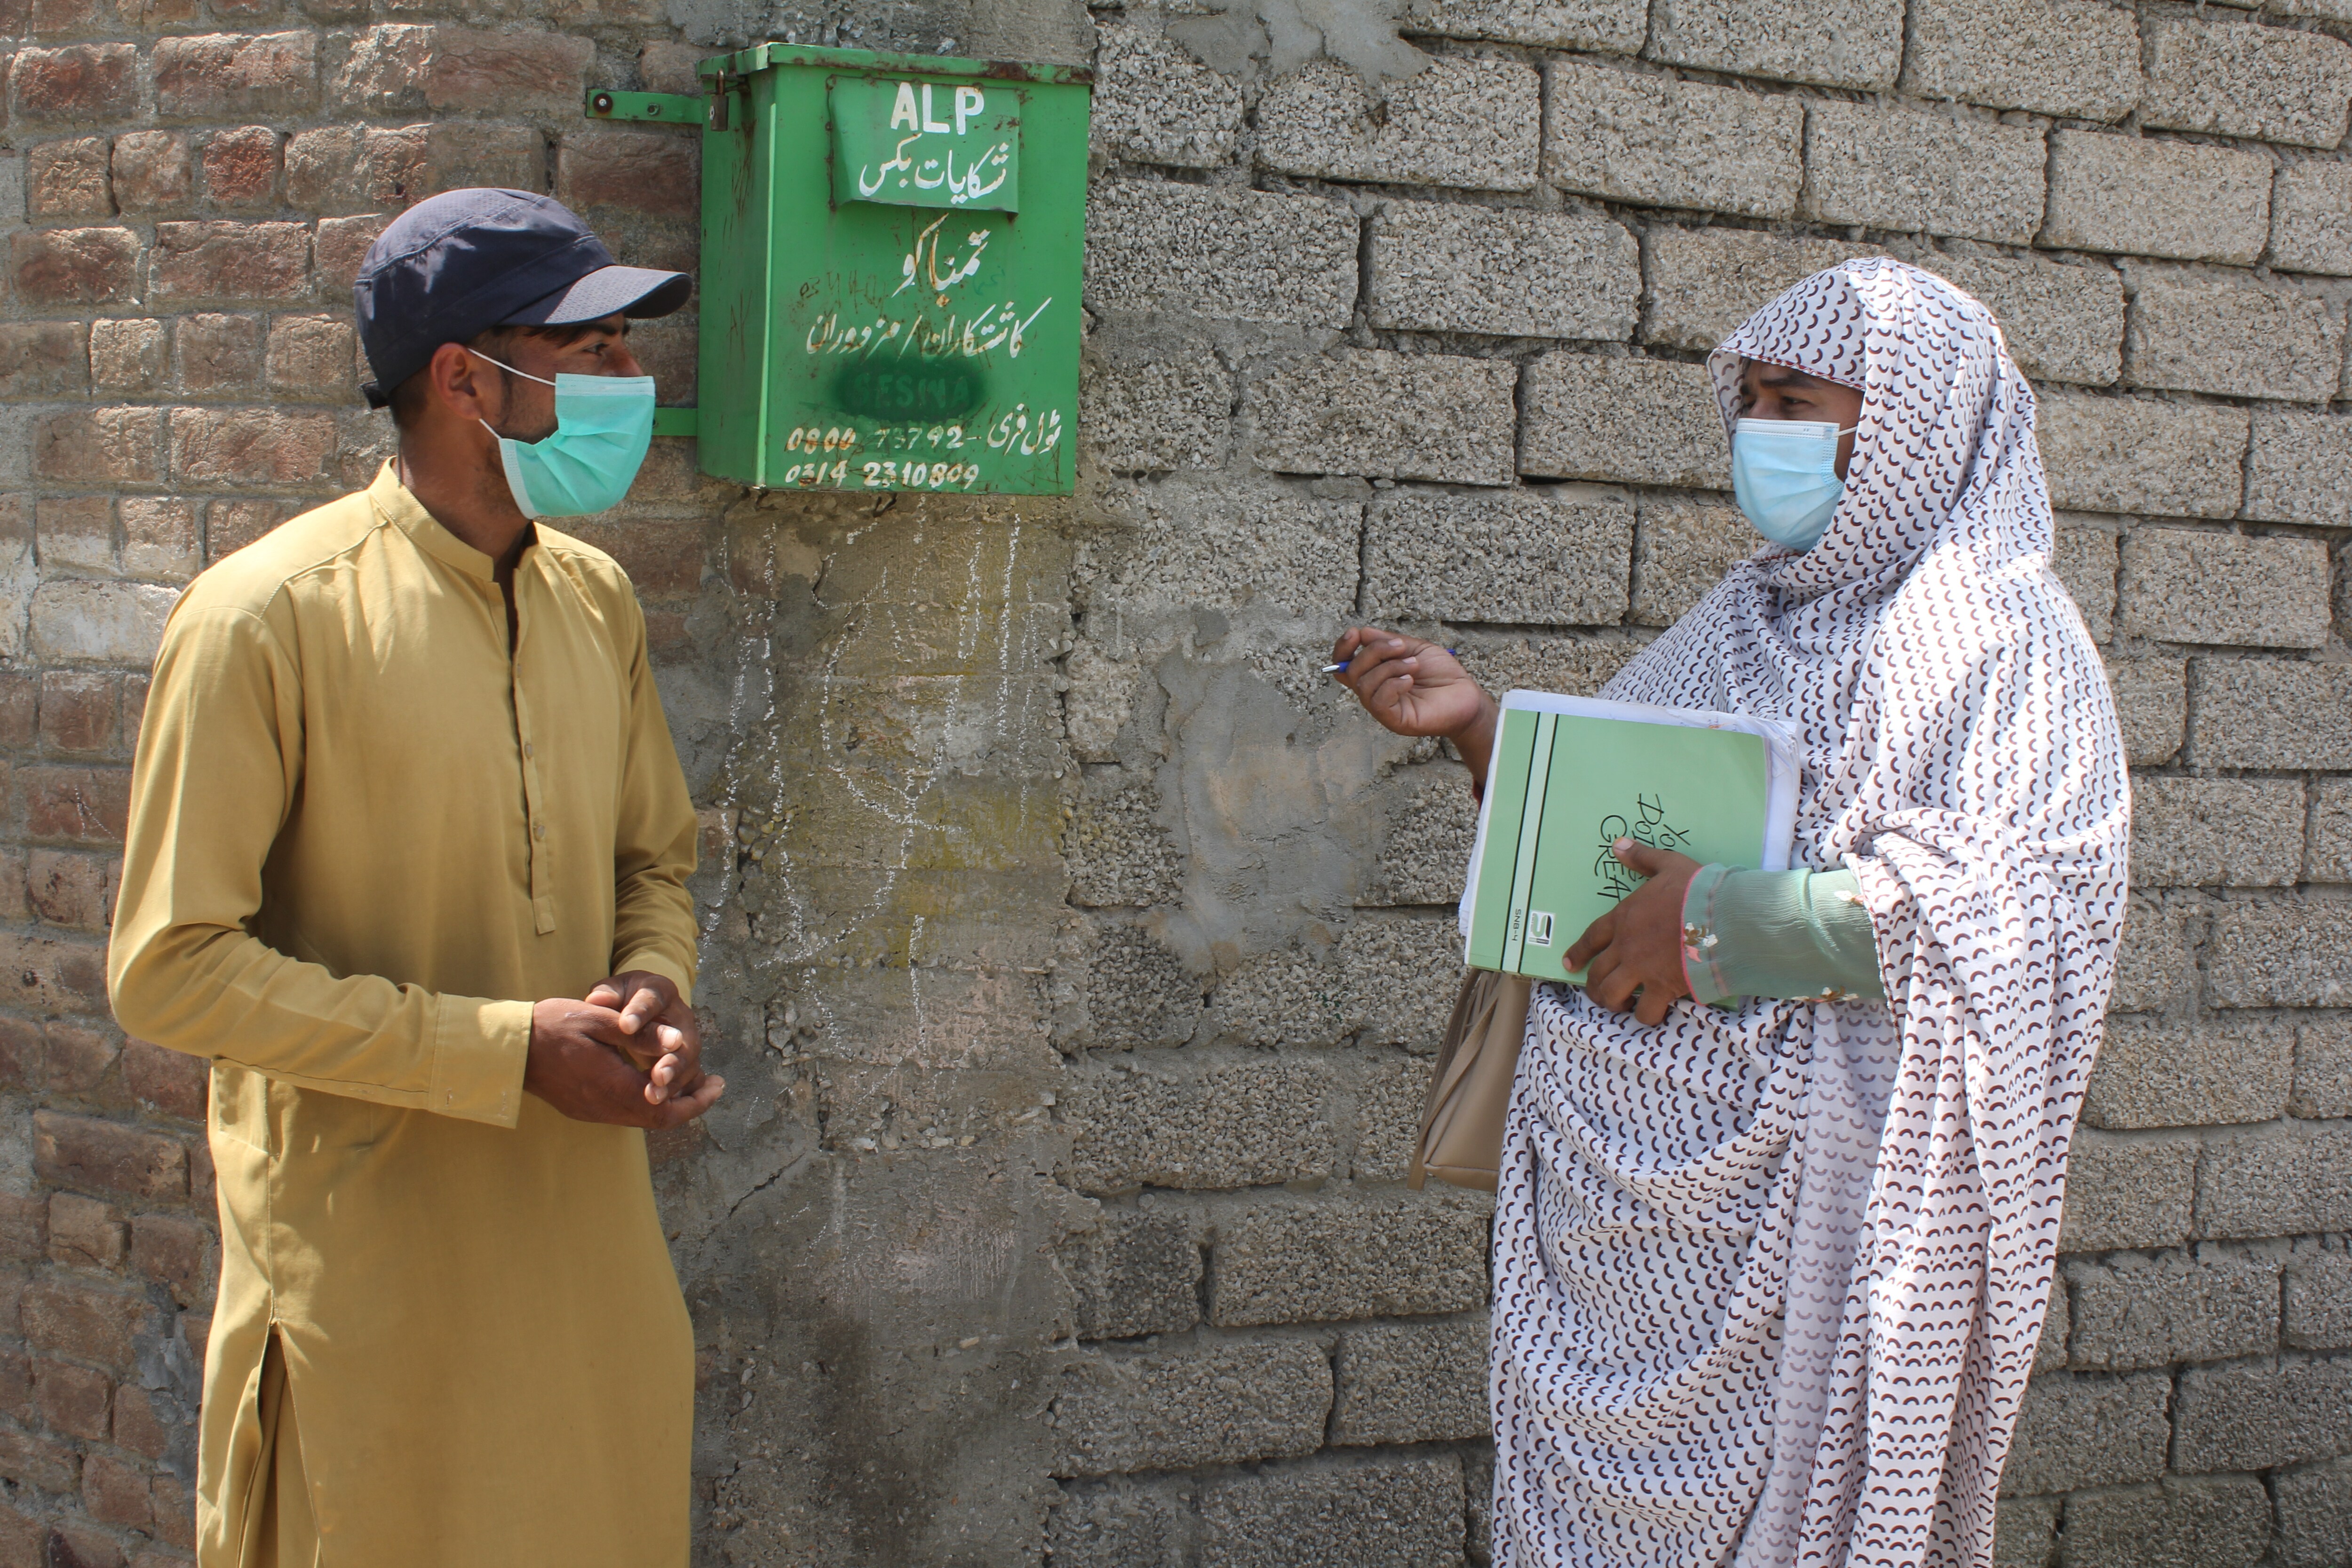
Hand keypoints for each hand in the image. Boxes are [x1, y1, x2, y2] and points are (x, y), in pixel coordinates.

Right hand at [525, 996, 724, 1128]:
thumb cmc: (552, 1026)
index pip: (666, 1109)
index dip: (697, 1101)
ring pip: (641, 1118)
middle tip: (712, 1084)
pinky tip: (652, 1081)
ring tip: (689, 1080)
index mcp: (612, 1087)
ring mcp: (591, 1111)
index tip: (718, 1084)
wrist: (508, 1047)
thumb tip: (679, 1042)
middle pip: (658, 1120)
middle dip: (689, 1104)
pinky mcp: (582, 1108)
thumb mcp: (600, 1021)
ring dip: (668, 1103)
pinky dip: (646, 1102)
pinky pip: (623, 1113)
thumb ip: (641, 1034)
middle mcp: (604, 1107)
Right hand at [1329, 627, 1499, 782]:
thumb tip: (1362, 633)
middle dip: (1374, 651)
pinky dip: (1392, 684)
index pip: (1345, 664)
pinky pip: (1378, 701)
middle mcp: (1375, 692)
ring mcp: (1383, 708)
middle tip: (1401, 647)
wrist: (1466, 695)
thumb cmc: (1443, 674)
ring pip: (1364, 684)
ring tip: (1414, 665)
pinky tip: (1410, 680)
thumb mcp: (1414, 649)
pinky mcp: (1394, 720)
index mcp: (1376, 674)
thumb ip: (1387, 642)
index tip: (1354, 633)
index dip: (1342, 649)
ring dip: (1389, 667)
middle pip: (1351, 671)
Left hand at [1564, 839, 1703, 1026]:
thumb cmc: (1698, 889)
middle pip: (1598, 972)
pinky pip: (1646, 1010)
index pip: (1592, 937)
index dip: (1578, 952)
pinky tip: (1649, 1013)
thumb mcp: (1669, 864)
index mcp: (1625, 917)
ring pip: (1612, 993)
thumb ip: (1643, 858)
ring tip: (1621, 1006)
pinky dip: (1645, 1015)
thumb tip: (1618, 844)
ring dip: (1613, 1002)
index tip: (1568, 964)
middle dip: (1594, 986)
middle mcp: (1627, 946)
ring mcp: (1642, 968)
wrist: (1723, 916)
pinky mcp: (1663, 987)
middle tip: (1598, 994)